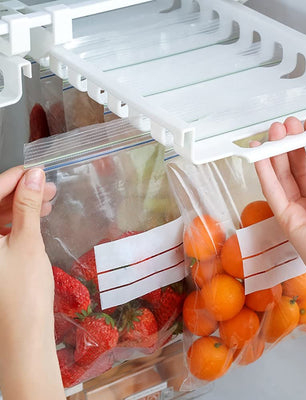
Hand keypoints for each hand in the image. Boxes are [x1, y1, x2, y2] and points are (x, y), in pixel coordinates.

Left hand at [0, 167, 64, 399]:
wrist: (23, 332)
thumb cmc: (24, 289)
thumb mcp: (27, 242)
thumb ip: (27, 206)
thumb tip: (34, 174)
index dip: (13, 178)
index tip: (37, 170)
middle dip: (19, 192)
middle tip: (47, 186)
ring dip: (20, 206)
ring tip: (47, 201)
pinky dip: (17, 222)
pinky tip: (36, 217)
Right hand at [253, 117, 305, 297]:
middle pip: (298, 167)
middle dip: (290, 145)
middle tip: (286, 126)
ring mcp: (300, 211)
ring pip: (283, 177)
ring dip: (276, 155)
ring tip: (273, 134)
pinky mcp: (286, 221)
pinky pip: (273, 193)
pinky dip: (266, 174)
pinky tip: (261, 157)